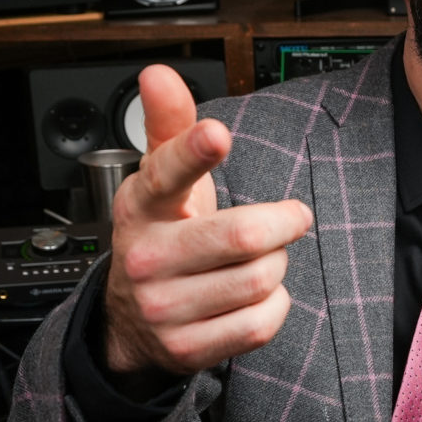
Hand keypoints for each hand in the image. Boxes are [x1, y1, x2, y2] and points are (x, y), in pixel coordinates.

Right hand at [101, 64, 313, 376]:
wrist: (131, 320)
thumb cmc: (163, 235)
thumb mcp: (161, 182)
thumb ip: (168, 126)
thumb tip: (159, 73)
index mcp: (141, 206)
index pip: (167, 174)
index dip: (194, 152)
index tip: (217, 134)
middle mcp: (146, 258)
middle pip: (243, 237)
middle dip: (283, 223)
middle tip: (291, 217)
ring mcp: (164, 308)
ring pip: (261, 279)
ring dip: (277, 265)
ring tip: (260, 260)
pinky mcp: (189, 348)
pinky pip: (262, 322)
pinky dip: (273, 305)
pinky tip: (255, 295)